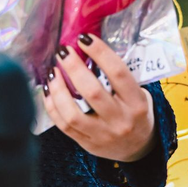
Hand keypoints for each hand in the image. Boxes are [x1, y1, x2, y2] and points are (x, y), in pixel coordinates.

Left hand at [43, 33, 157, 162]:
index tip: (84, 38)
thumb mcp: (138, 94)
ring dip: (58, 89)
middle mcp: (121, 120)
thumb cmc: (136, 112)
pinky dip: (52, 107)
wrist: (138, 148)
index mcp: (136, 103)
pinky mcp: (87, 144)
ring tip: (52, 71)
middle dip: (73, 68)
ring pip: (73, 114)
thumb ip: (118, 77)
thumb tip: (88, 49)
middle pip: (92, 92)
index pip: (118, 73)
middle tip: (62, 51)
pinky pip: (64, 125)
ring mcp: (103, 135)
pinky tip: (48, 91)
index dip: (100, 52)